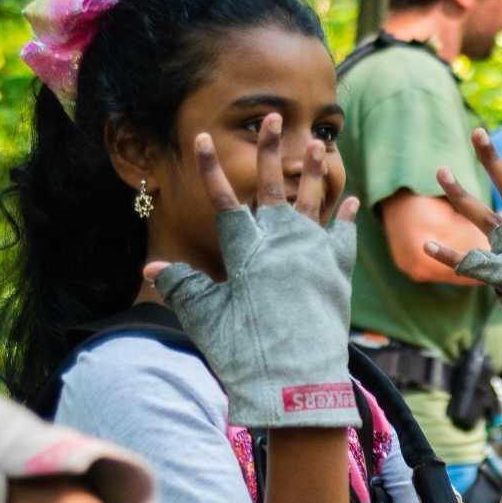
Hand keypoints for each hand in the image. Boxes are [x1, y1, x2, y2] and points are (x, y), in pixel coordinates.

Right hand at [149, 115, 360, 429]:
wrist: (296, 384)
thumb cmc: (246, 355)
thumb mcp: (208, 321)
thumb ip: (184, 288)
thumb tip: (153, 267)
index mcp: (246, 252)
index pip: (224, 201)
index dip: (211, 170)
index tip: (204, 138)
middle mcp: (280, 244)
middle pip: (272, 188)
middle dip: (270, 150)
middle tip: (273, 118)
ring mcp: (312, 256)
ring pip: (312, 203)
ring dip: (313, 172)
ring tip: (317, 143)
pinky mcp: (337, 275)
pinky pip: (341, 238)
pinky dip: (344, 219)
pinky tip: (349, 200)